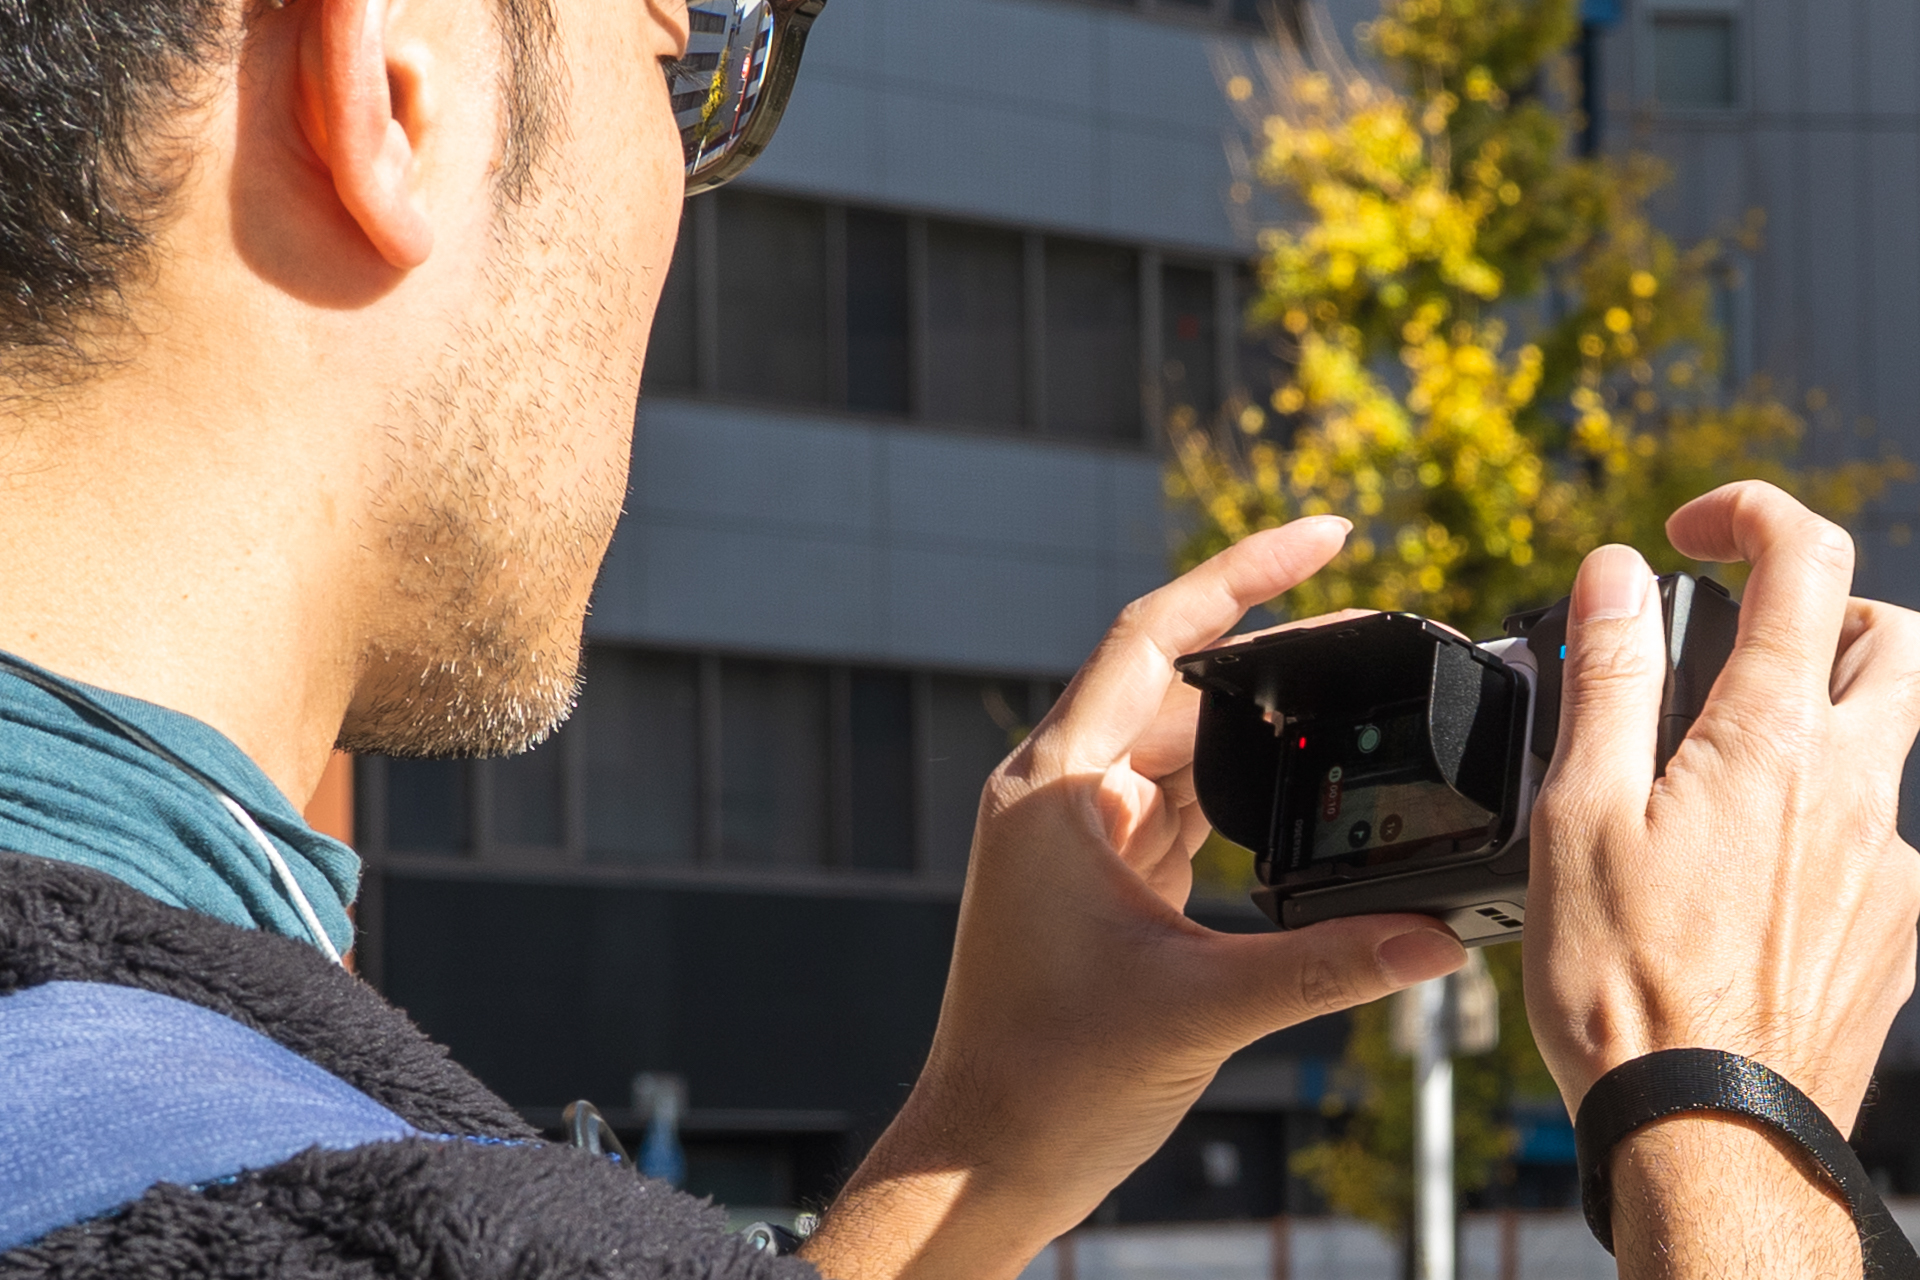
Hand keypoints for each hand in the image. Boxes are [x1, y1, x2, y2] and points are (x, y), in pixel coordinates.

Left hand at [803, 518, 1466, 1279]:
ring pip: (1178, 747)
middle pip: (1176, 686)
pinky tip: (1302, 788)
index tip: (1328, 536)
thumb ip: (1326, 966)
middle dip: (1272, 660)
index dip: (1241, 576)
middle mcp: (1060, 794)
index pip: (1152, 637)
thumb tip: (1436, 941)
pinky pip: (1178, 806)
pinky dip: (1239, 794)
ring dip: (1257, 731)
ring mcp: (1077, 835)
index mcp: (1057, 789)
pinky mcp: (1100, 877)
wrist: (986, 1156)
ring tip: (1351, 706)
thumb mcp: (1201, 1009)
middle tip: (1370, 634)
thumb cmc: (1051, 1082)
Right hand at [1526, 481, 1919, 1124]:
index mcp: (1771, 739)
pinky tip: (1742, 888)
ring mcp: (1889, 864)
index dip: (1750, 511)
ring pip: (1885, 749)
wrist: (1708, 1135)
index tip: (1693, 529)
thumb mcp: (1579, 812)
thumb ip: (1605, 678)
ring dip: (1816, 725)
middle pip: (1896, 641)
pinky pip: (1874, 844)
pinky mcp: (1899, 933)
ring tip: (1718, 784)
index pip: (1803, 560)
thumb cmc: (1626, 983)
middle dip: (1830, 609)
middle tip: (1748, 643)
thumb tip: (1612, 574)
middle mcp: (1856, 788)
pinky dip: (1816, 828)